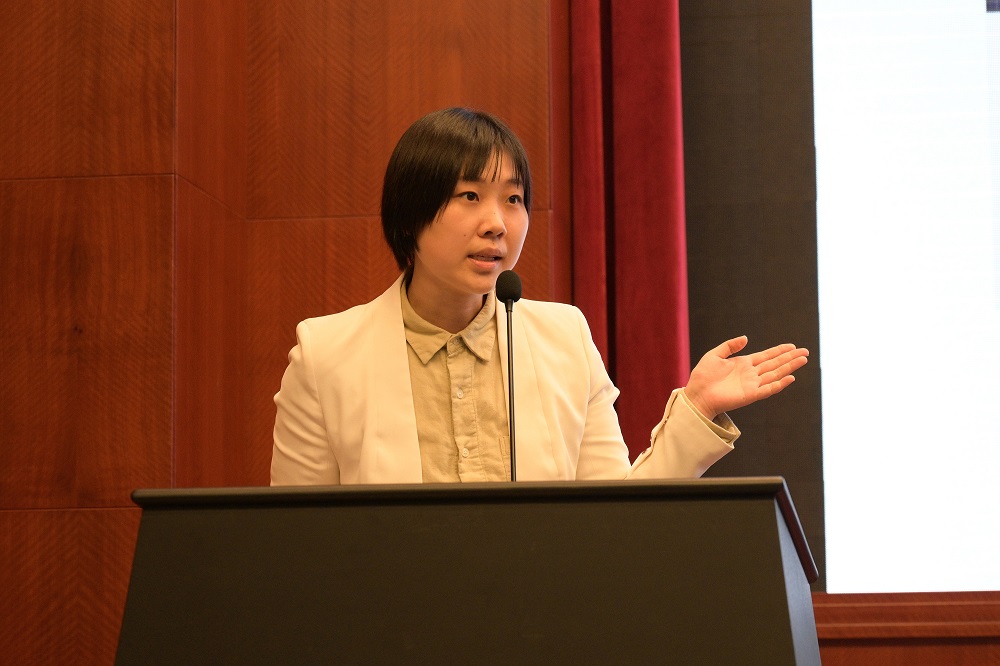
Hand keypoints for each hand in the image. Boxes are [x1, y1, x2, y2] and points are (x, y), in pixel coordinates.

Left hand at [683, 336, 808, 420]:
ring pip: (775, 374)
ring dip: (789, 367)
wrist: (697, 395)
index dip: (779, 351)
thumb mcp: (714, 355)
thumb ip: (730, 346)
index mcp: (743, 364)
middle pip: (775, 364)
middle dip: (790, 358)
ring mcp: (752, 385)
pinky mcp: (750, 395)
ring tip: (803, 360)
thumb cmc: (702, 377)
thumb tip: (746, 338)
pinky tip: (790, 377)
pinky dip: (780, 383)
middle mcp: (751, 374)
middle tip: (805, 351)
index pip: (766, 356)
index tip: (792, 346)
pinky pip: (769, 388)